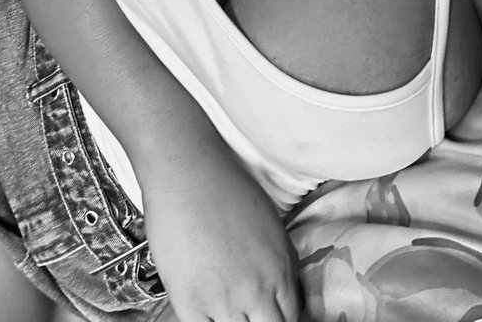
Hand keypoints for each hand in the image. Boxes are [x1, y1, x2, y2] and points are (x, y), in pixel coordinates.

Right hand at [143, 147, 300, 321]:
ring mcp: (223, 302)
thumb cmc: (228, 189)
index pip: (292, 321)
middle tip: (252, 317)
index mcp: (281, 272)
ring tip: (229, 314)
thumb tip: (289, 293)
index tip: (273, 318)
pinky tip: (208, 316)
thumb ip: (283, 264)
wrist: (189, 174)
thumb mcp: (273, 226)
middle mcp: (256, 292)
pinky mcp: (190, 304)